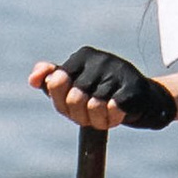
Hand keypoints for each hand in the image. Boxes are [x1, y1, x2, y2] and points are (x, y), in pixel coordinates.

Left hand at [27, 46, 176, 129]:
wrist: (144, 100)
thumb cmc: (104, 93)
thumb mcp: (76, 86)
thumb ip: (52, 80)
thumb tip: (33, 79)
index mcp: (82, 56)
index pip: (55, 83)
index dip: (62, 103)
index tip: (72, 107)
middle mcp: (100, 59)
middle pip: (73, 99)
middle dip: (80, 115)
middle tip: (90, 116)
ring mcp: (118, 71)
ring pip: (93, 107)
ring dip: (98, 120)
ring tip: (105, 115)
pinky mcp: (133, 87)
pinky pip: (112, 111)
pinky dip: (113, 119)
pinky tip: (119, 114)